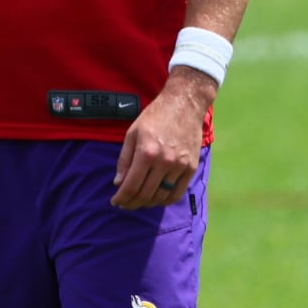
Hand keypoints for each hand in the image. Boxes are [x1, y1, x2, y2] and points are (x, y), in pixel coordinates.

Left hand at [112, 70, 210, 207]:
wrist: (185, 103)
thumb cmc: (155, 116)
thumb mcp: (132, 133)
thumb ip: (124, 159)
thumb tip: (118, 183)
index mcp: (146, 152)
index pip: (131, 186)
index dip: (121, 198)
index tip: (115, 201)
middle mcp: (164, 161)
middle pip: (145, 194)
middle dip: (131, 203)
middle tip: (125, 204)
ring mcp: (180, 165)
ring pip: (161, 196)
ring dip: (147, 203)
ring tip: (140, 201)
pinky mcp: (191, 167)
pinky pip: (178, 192)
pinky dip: (166, 200)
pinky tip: (158, 198)